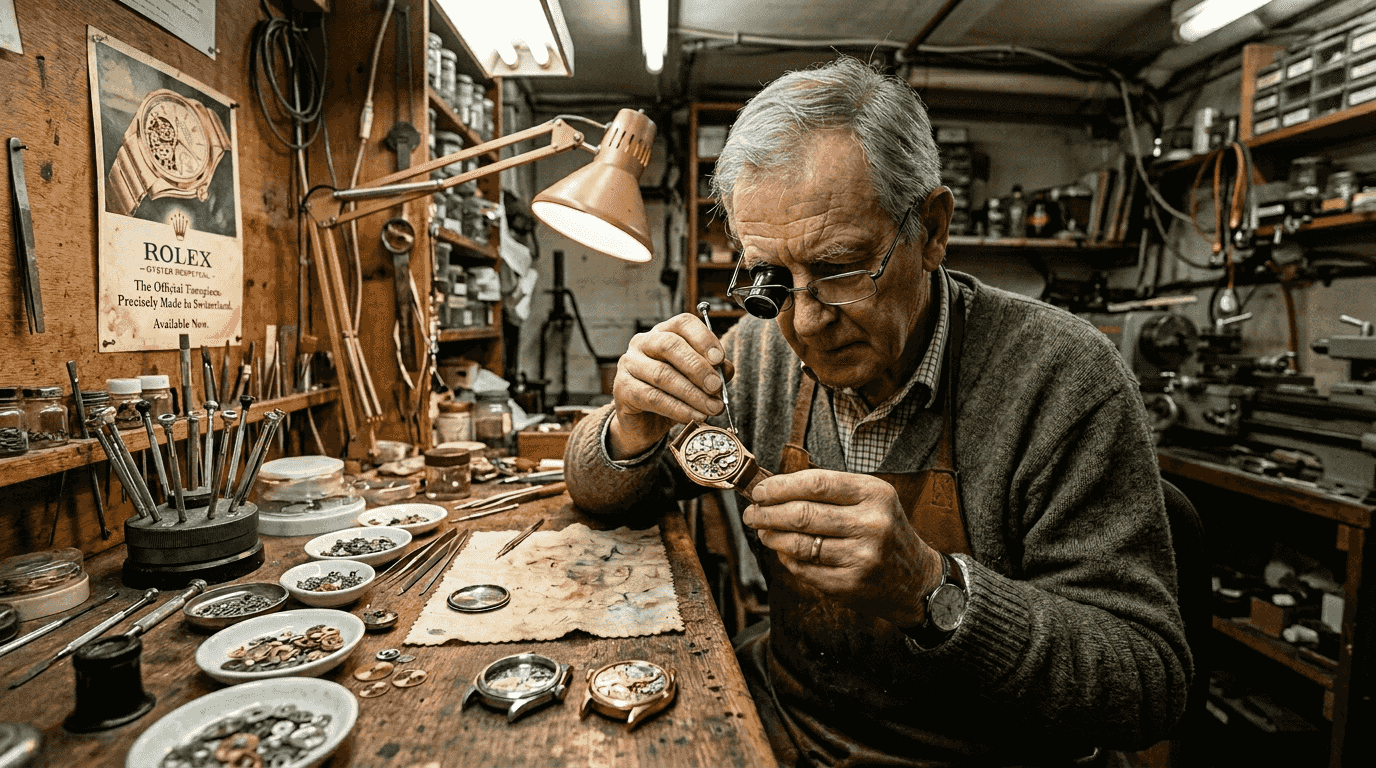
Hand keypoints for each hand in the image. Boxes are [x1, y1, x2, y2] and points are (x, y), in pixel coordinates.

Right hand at [608, 313, 733, 458]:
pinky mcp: (622, 389)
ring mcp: (629, 364)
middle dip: (698, 368)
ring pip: (663, 374)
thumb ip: (713, 370)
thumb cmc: (671, 394)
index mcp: (664, 332)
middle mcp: (643, 343)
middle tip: (716, 387)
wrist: (643, 423)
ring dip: (692, 393)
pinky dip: (678, 409)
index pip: (683, 323)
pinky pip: (653, 397)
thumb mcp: (696, 380)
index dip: (703, 339)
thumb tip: (726, 369)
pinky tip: (694, 416)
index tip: (720, 359)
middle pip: (670, 345)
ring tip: (712, 408)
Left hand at [743, 470, 944, 627]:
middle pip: (802, 515)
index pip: (817, 484)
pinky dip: (787, 559)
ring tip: (763, 531)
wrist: (916, 579)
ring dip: (771, 537)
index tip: (760, 491)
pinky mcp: (850, 585)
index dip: (780, 486)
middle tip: (751, 514)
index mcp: (874, 494)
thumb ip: (829, 491)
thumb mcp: (870, 500)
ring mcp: (862, 557)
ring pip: (798, 545)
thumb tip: (774, 489)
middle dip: (767, 513)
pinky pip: (804, 569)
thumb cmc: (884, 531)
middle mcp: (871, 524)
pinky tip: (784, 552)